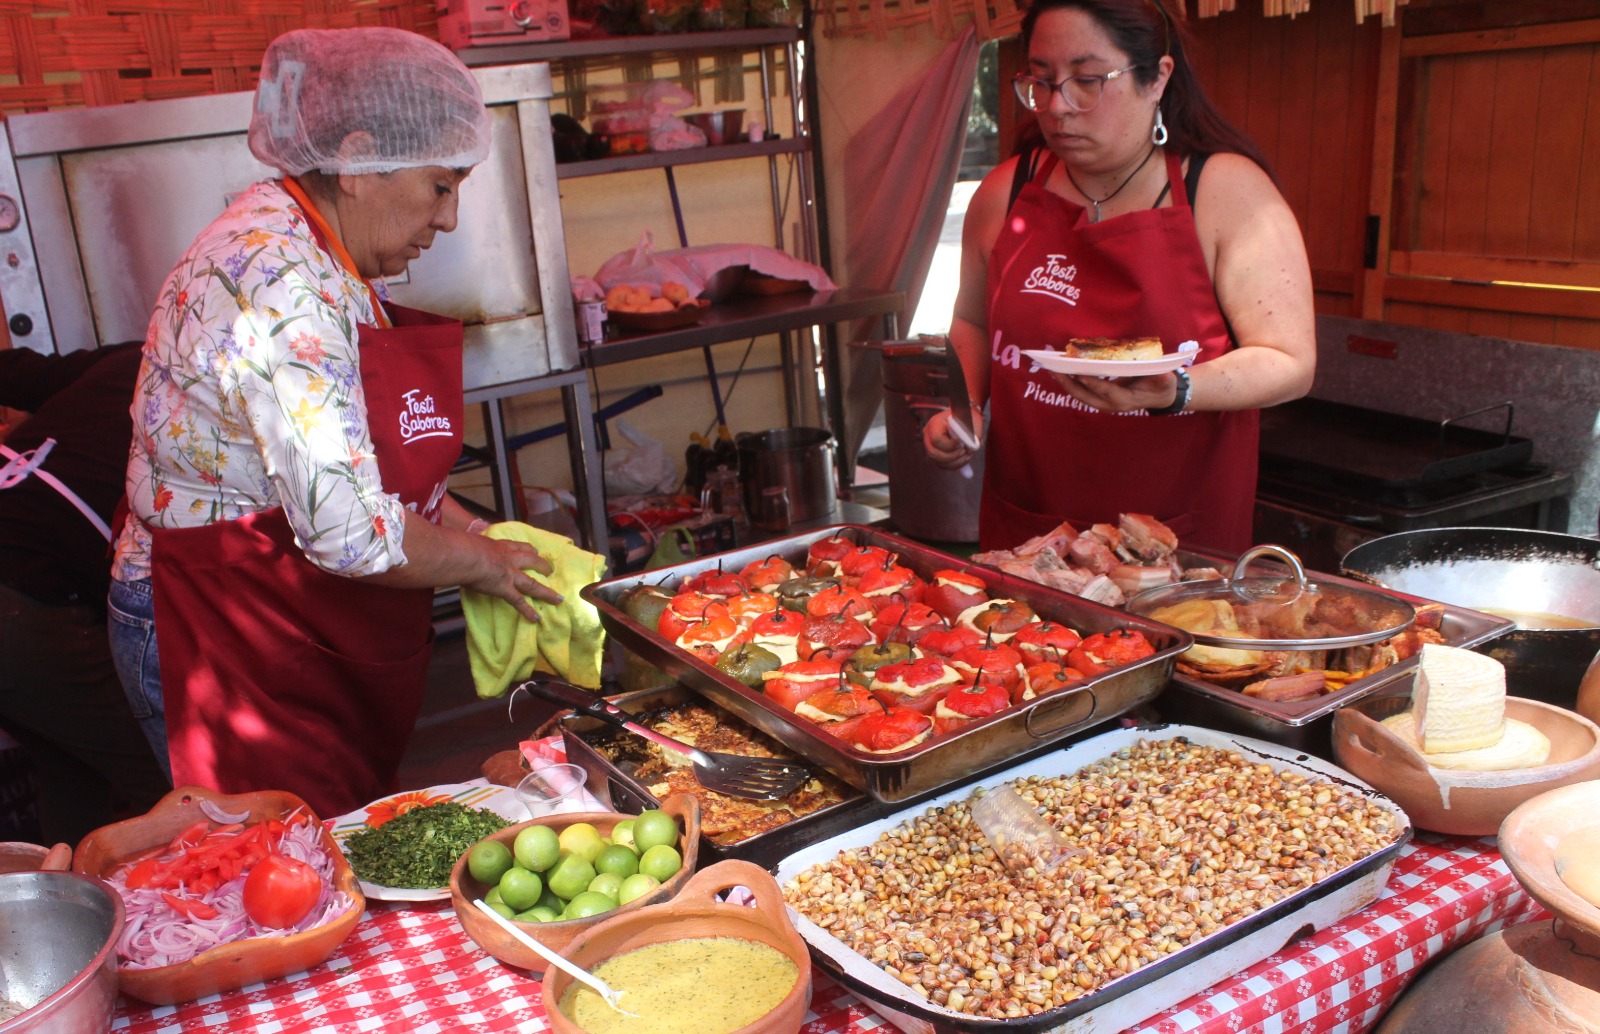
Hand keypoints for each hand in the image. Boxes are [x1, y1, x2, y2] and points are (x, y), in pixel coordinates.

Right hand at [468, 534, 559, 622]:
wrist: (465, 555)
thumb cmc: (462, 546)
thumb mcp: (473, 541)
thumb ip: (474, 546)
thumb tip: (465, 547)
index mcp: (500, 546)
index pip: (519, 546)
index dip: (528, 550)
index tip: (535, 551)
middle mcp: (510, 559)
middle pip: (532, 561)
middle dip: (543, 565)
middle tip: (550, 570)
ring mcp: (510, 575)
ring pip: (532, 584)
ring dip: (546, 592)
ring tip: (558, 598)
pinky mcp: (505, 589)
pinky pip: (519, 602)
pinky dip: (528, 611)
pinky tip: (536, 619)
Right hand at [923, 408, 979, 470]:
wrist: (965, 420)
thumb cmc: (967, 418)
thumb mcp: (970, 421)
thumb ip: (970, 433)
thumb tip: (969, 448)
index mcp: (935, 423)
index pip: (936, 439)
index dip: (950, 445)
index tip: (962, 443)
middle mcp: (928, 435)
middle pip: (933, 452)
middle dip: (951, 456)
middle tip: (964, 451)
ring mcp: (930, 446)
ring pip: (937, 461)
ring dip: (954, 462)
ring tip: (967, 455)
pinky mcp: (935, 454)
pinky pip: (941, 465)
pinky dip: (954, 465)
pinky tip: (963, 458)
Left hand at [1048, 370, 1180, 413]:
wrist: (1159, 396)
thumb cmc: (1161, 385)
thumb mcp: (1165, 381)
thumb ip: (1162, 378)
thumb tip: (1164, 375)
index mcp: (1125, 400)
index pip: (1106, 391)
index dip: (1093, 384)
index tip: (1079, 375)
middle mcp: (1110, 404)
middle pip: (1085, 396)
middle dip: (1068, 384)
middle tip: (1055, 370)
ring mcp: (1103, 403)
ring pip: (1080, 395)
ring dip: (1065, 383)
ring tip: (1052, 370)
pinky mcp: (1100, 399)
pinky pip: (1082, 392)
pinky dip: (1070, 383)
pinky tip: (1061, 372)